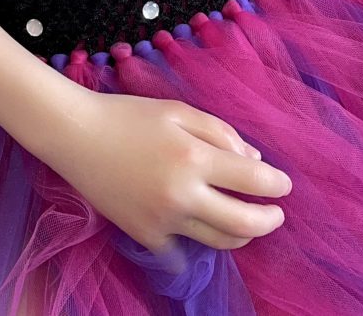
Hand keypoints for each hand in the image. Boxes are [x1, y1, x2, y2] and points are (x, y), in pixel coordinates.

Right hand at [42, 90, 291, 254]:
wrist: (76, 136)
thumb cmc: (128, 115)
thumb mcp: (177, 112)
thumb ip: (220, 133)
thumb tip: (254, 161)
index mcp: (193, 158)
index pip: (252, 180)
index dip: (276, 185)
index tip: (286, 185)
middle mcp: (182, 195)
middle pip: (243, 223)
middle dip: (268, 220)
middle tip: (277, 214)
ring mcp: (163, 221)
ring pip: (218, 241)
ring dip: (241, 234)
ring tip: (246, 221)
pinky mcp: (145, 236)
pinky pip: (184, 249)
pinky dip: (198, 241)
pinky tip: (203, 227)